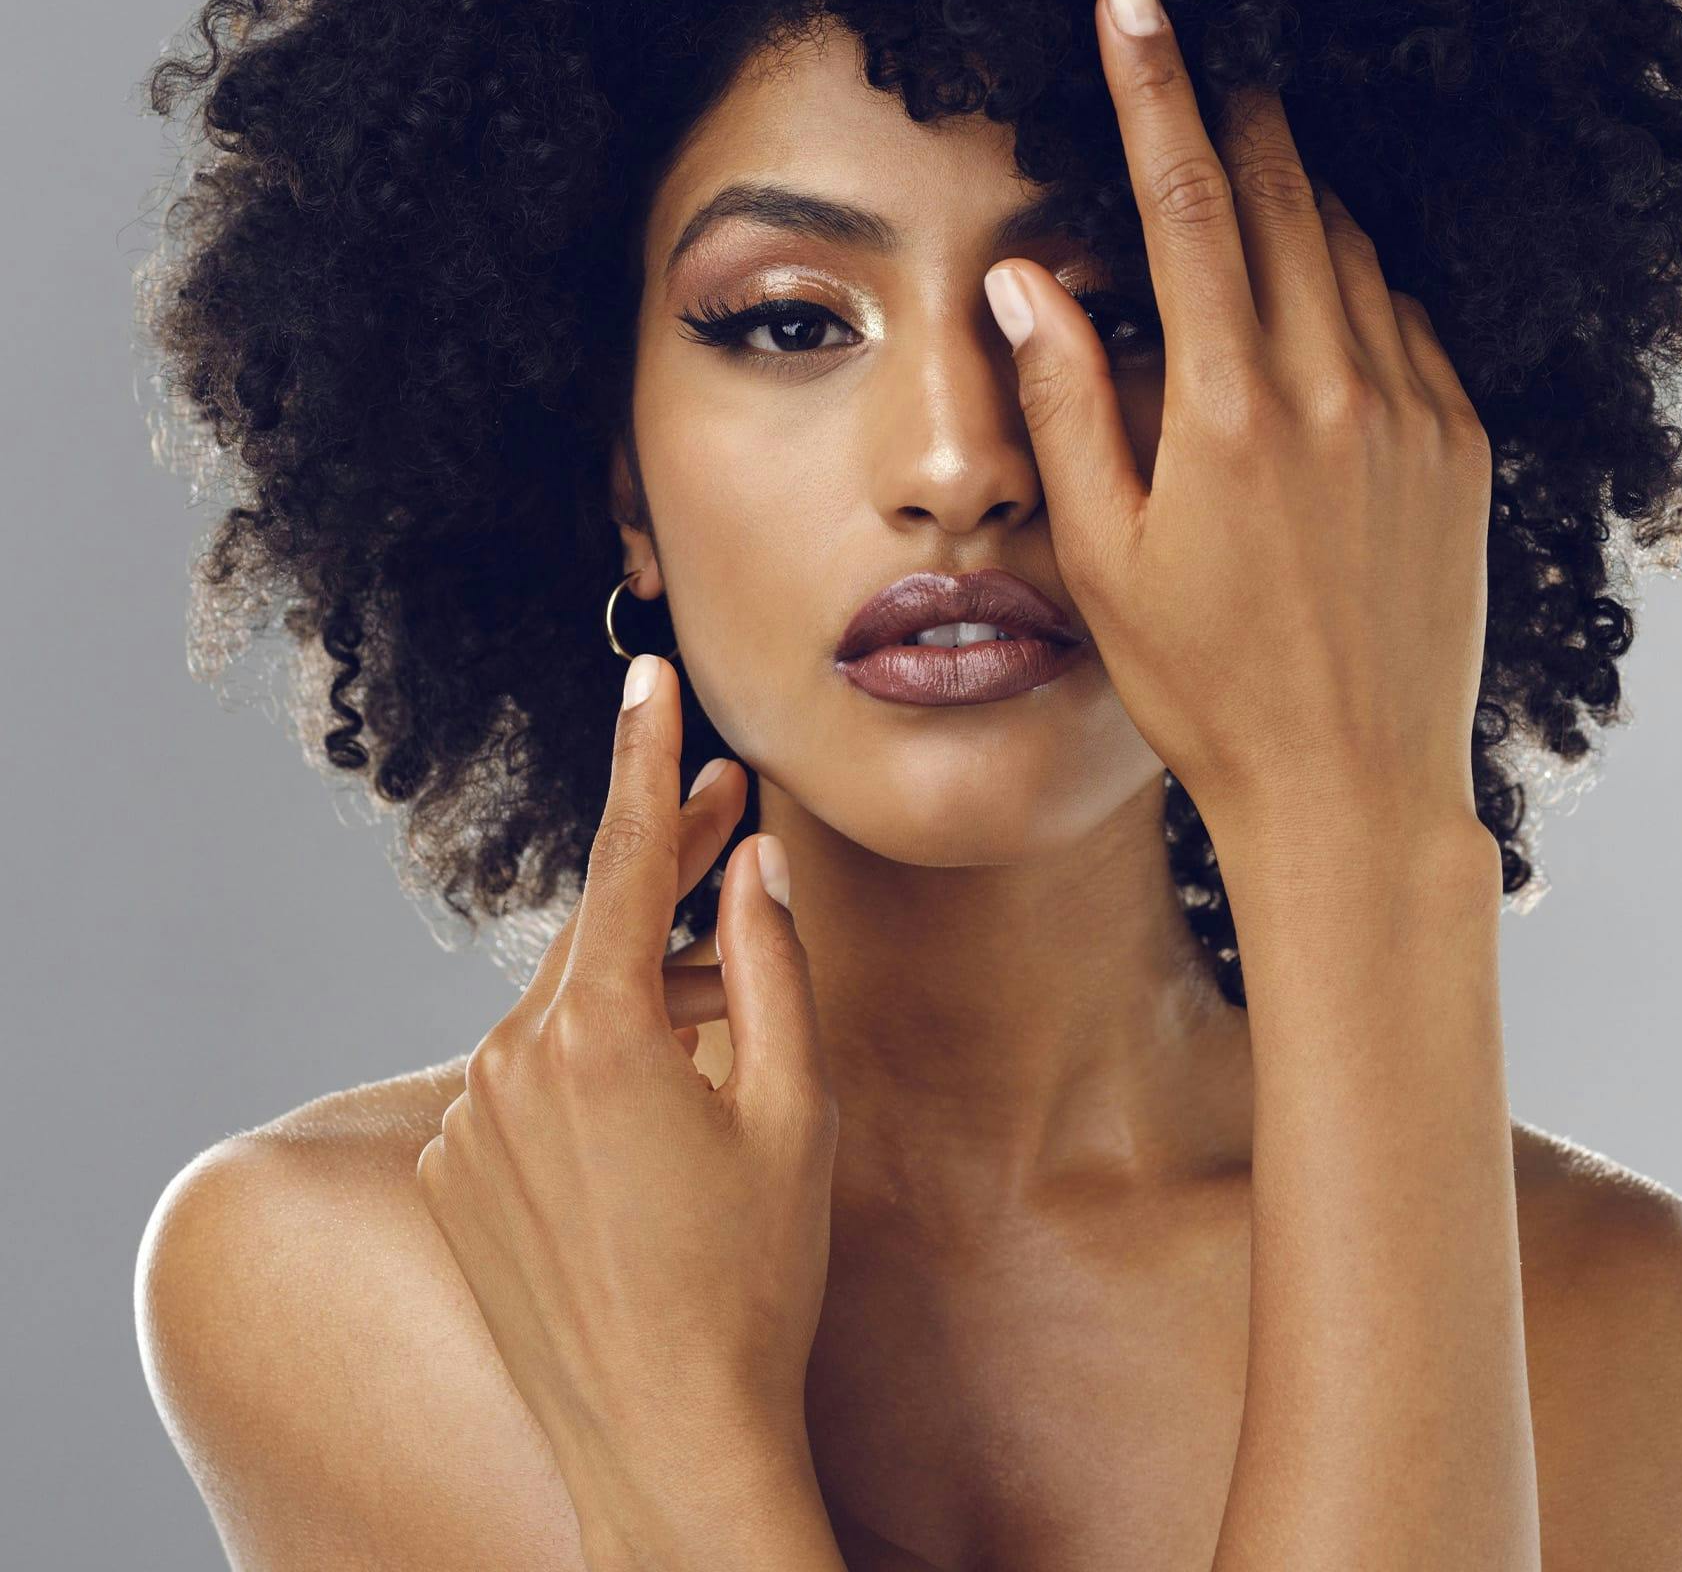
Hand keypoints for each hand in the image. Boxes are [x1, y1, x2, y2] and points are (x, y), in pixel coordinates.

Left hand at [415, 655, 837, 1530]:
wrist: (666, 1445)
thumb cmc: (751, 1278)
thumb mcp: (794, 1109)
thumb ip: (770, 964)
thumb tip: (753, 863)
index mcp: (596, 1034)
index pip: (623, 859)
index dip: (643, 757)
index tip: (643, 673)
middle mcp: (507, 1063)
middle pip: (598, 928)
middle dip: (662, 866)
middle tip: (725, 807)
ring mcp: (469, 1124)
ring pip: (564, 1009)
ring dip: (637, 992)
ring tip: (722, 1029)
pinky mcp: (451, 1179)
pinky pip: (524, 1082)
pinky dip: (587, 1069)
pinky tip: (649, 1122)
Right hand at [981, 0, 1493, 842]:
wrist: (1354, 785)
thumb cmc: (1207, 689)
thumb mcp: (1104, 559)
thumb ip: (1065, 405)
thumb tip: (1028, 280)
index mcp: (1229, 412)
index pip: (1187, 205)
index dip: (1154, 89)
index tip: (1136, 1)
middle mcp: (1336, 391)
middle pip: (1284, 197)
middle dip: (1238, 111)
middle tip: (1206, 52)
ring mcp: (1414, 413)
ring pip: (1350, 251)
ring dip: (1297, 195)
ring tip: (1251, 176)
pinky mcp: (1463, 446)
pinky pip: (1406, 321)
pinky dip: (1355, 284)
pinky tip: (1318, 306)